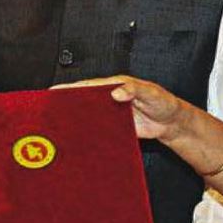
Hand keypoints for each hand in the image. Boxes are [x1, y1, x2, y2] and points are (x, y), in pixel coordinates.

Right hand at [53, 75, 185, 141]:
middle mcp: (110, 98)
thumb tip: (116, 92)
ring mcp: (112, 113)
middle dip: (67, 103)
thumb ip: (133, 89)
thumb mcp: (150, 92)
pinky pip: (99, 129)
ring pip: (89, 115)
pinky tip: (80, 138)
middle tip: (51, 109)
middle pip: (84, 100)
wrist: (171, 123)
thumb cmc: (163, 102)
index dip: (70, 88)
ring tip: (59, 125)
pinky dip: (89, 133)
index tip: (55, 90)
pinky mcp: (116, 127)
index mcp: (115, 85)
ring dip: (76, 120)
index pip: (88, 85)